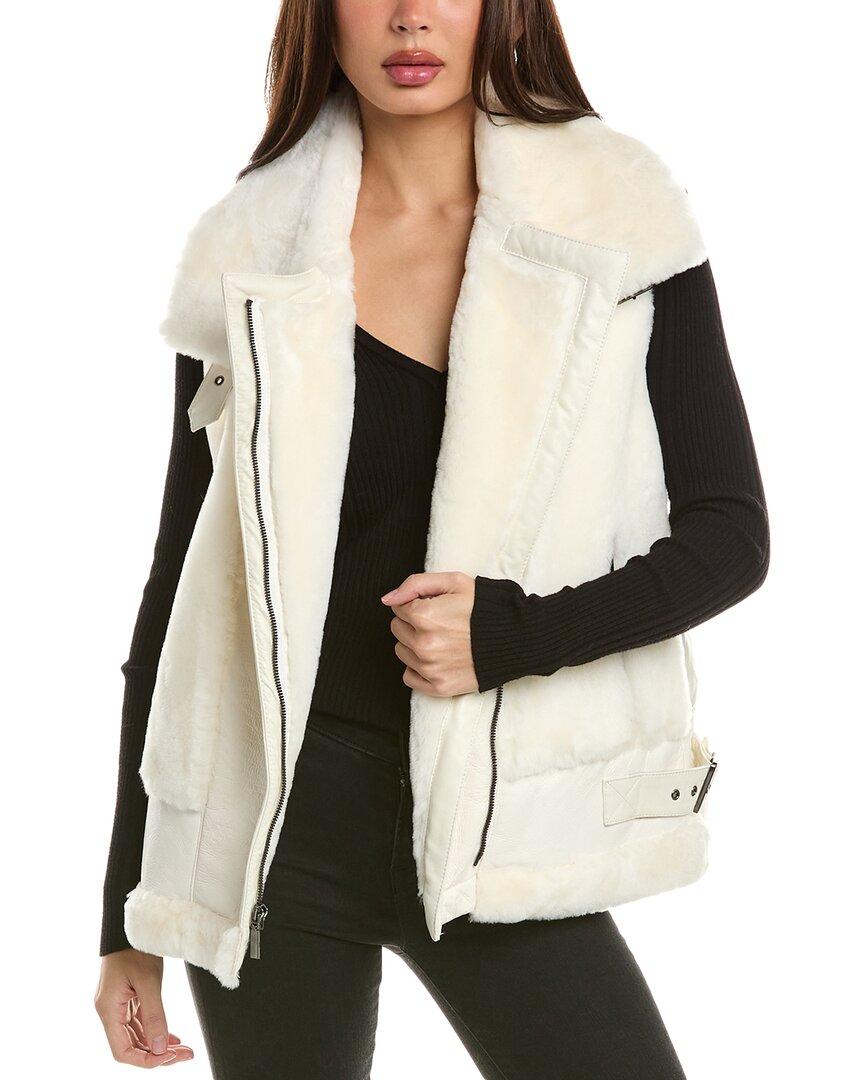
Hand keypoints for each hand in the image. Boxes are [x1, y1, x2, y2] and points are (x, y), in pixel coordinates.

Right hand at [95, 949, 193, 1067]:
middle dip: (158, 1054)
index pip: (122, 1051)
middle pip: (132, 1046)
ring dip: (160, 1045)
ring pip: (139, 1036)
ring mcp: (120, 1005)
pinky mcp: (129, 998)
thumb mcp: (148, 980)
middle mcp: (111, 1011)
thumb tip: (160, 1047)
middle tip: (185, 1055)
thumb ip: (154, 1015)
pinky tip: (172, 1038)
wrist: (131, 925)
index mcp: (108, 1010)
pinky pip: (142, 1023)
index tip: (168, 1058)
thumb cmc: (134, 947)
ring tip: (184, 1050)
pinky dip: (157, 1032)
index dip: (145, 1060)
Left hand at [381, 571, 478, 696]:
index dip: (417, 603)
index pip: (399, 607)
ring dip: (415, 644)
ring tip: (441, 639)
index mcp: (424, 616)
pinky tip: (437, 658)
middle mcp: (424, 644)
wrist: (516, 638)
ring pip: (402, 652)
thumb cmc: (485, 608)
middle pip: (397, 629)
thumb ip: (415, 584)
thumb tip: (387, 599)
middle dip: (413, 623)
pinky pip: (410, 677)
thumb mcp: (453, 582)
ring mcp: (431, 668)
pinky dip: (418, 668)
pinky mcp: (439, 686)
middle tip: (439, 622)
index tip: (435, 606)